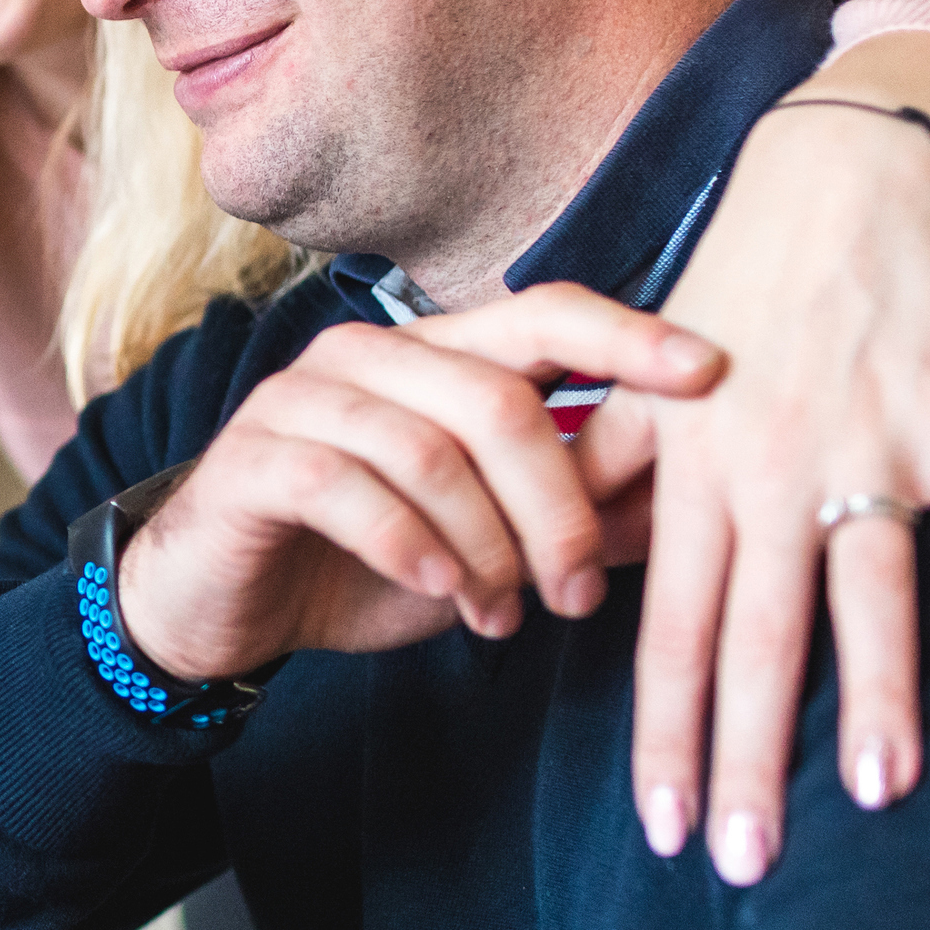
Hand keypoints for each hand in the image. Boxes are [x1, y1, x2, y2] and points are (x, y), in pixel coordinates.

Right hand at [116, 285, 726, 683]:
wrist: (217, 608)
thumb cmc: (361, 565)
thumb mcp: (488, 549)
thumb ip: (576, 520)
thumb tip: (690, 509)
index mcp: (434, 354)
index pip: (543, 312)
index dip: (626, 336)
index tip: (711, 372)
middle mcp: (367, 356)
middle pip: (497, 400)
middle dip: (556, 506)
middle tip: (576, 595)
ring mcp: (301, 400)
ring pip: (429, 450)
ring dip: (484, 546)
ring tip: (501, 616)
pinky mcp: (252, 461)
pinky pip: (349, 488)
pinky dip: (410, 547)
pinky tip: (441, 593)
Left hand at [575, 35, 929, 884]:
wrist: (842, 172)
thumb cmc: (739, 286)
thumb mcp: (645, 381)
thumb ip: (601, 478)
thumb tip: (552, 575)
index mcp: (691, 474)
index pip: (670, 631)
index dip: (667, 732)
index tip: (663, 824)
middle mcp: (768, 472)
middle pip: (758, 637)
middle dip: (749, 754)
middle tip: (745, 860)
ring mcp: (867, 448)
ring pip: (868, 594)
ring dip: (879, 696)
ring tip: (878, 794)